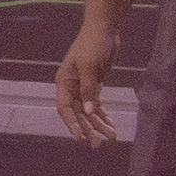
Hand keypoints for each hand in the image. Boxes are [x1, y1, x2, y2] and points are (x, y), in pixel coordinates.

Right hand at [54, 18, 122, 145]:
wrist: (103, 30)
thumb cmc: (93, 45)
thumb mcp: (90, 67)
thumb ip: (89, 90)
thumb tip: (88, 112)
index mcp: (64, 82)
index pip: (64, 108)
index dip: (71, 124)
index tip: (80, 137)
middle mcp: (71, 87)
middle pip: (78, 114)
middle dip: (88, 129)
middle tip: (99, 145)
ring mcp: (83, 87)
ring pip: (89, 111)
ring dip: (98, 125)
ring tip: (111, 137)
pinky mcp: (94, 85)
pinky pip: (97, 105)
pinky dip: (104, 115)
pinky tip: (111, 125)